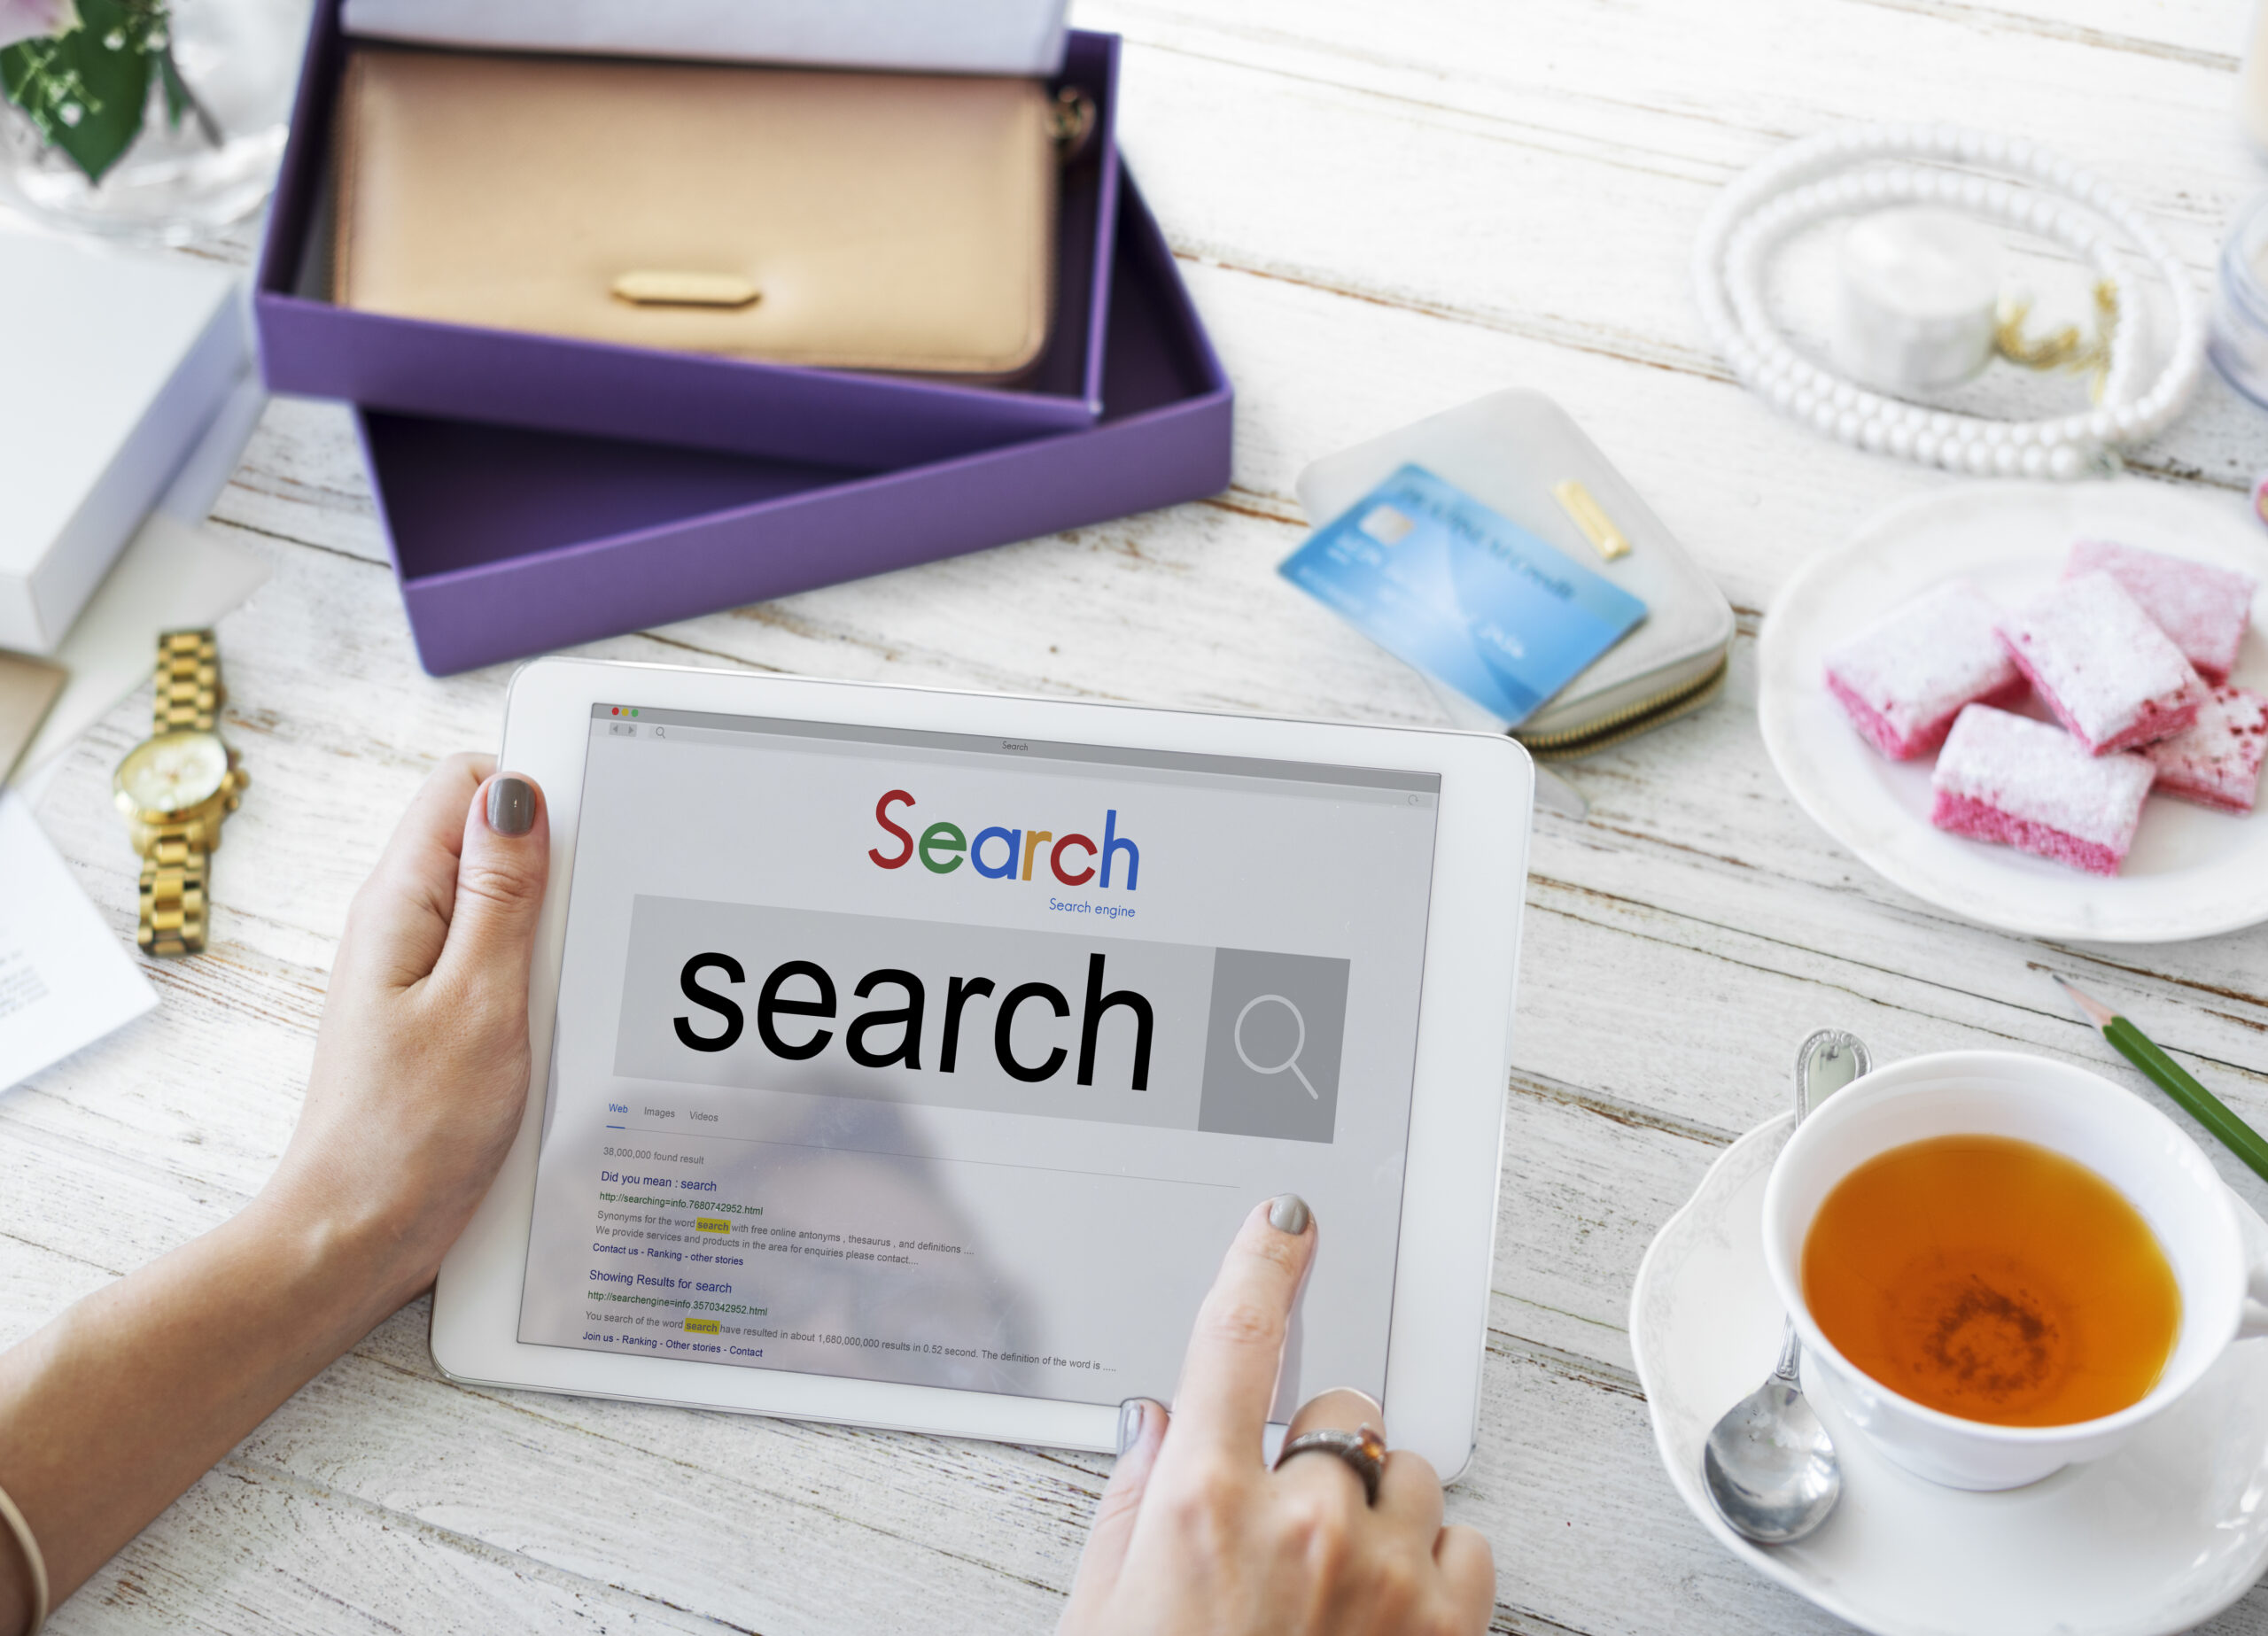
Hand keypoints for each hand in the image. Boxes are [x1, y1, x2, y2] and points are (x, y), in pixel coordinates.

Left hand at [263, 753, 549, 1310]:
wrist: (362, 1236)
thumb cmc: (411, 1134)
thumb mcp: (479, 1001)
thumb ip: (503, 894)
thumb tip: (516, 795)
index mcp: (401, 902)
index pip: (467, 784)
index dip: (534, 791)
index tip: (589, 833)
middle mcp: (404, 924)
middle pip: (491, 839)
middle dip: (555, 864)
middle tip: (587, 926)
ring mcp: (421, 969)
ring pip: (505, 904)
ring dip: (552, 929)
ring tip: (572, 986)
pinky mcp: (443, 1014)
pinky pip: (503, 961)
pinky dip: (541, 976)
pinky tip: (562, 1018)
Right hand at [1060, 1197, 1494, 1634]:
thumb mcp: (1105, 1608)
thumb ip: (1133, 1505)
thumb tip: (1156, 1428)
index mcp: (1203, 1504)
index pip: (1236, 1336)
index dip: (1261, 1263)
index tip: (1284, 1223)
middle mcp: (1300, 1525)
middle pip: (1341, 1407)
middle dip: (1317, 1446)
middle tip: (1286, 1521)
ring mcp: (1381, 1574)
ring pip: (1408, 1471)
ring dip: (1380, 1509)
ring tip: (1335, 1579)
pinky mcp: (1446, 1626)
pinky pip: (1467, 1541)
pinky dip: (1434, 1566)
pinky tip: (1387, 1606)